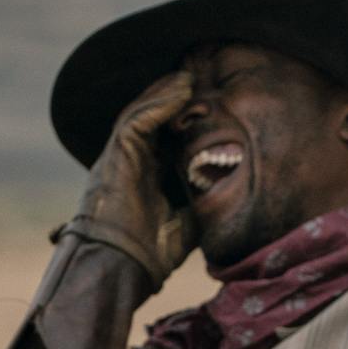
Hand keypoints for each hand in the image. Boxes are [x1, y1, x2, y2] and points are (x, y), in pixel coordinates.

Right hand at [72, 70, 196, 280]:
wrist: (121, 271)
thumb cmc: (151, 255)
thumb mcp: (190, 222)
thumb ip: (204, 202)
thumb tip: (232, 192)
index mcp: (142, 175)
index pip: (162, 136)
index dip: (181, 118)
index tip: (208, 104)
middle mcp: (127, 162)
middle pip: (149, 118)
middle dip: (171, 98)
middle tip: (197, 80)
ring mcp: (118, 158)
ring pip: (140, 112)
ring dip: (165, 93)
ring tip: (190, 78)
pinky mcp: (114, 157)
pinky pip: (136, 120)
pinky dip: (158, 103)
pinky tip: (180, 90)